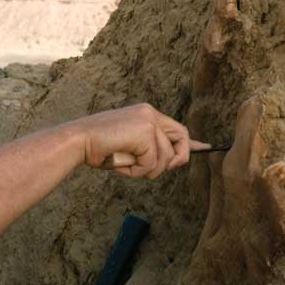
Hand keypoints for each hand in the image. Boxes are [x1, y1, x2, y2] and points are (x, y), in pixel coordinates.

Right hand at [76, 103, 209, 177]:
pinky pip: (152, 163)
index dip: (192, 142)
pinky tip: (122, 164)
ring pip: (166, 157)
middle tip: (160, 169)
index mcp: (145, 114)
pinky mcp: (146, 133)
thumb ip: (148, 150)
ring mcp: (149, 122)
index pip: (176, 128)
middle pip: (181, 138)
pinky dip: (137, 171)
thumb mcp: (128, 147)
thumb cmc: (97, 147)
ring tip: (127, 165)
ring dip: (147, 170)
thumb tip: (169, 162)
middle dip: (176, 160)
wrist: (78, 141)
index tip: (206, 148)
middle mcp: (150, 113)